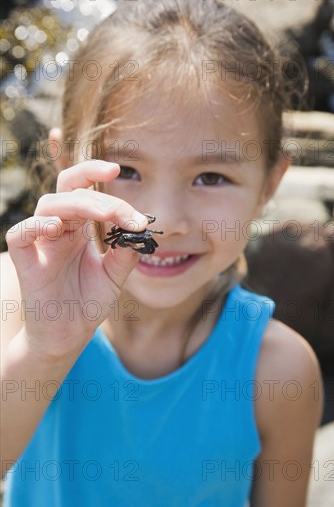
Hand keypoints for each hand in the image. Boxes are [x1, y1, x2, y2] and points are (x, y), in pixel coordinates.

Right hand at [6, 160, 147, 360]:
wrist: (68, 336)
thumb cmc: (86, 303)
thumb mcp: (114, 276)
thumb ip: (126, 252)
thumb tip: (140, 229)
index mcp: (77, 229)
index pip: (82, 190)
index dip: (95, 174)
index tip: (118, 169)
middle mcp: (58, 230)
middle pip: (68, 192)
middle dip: (98, 194)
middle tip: (125, 212)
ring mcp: (41, 244)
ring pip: (49, 206)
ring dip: (78, 205)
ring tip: (106, 216)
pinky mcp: (26, 262)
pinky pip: (20, 235)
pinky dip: (35, 226)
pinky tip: (56, 228)